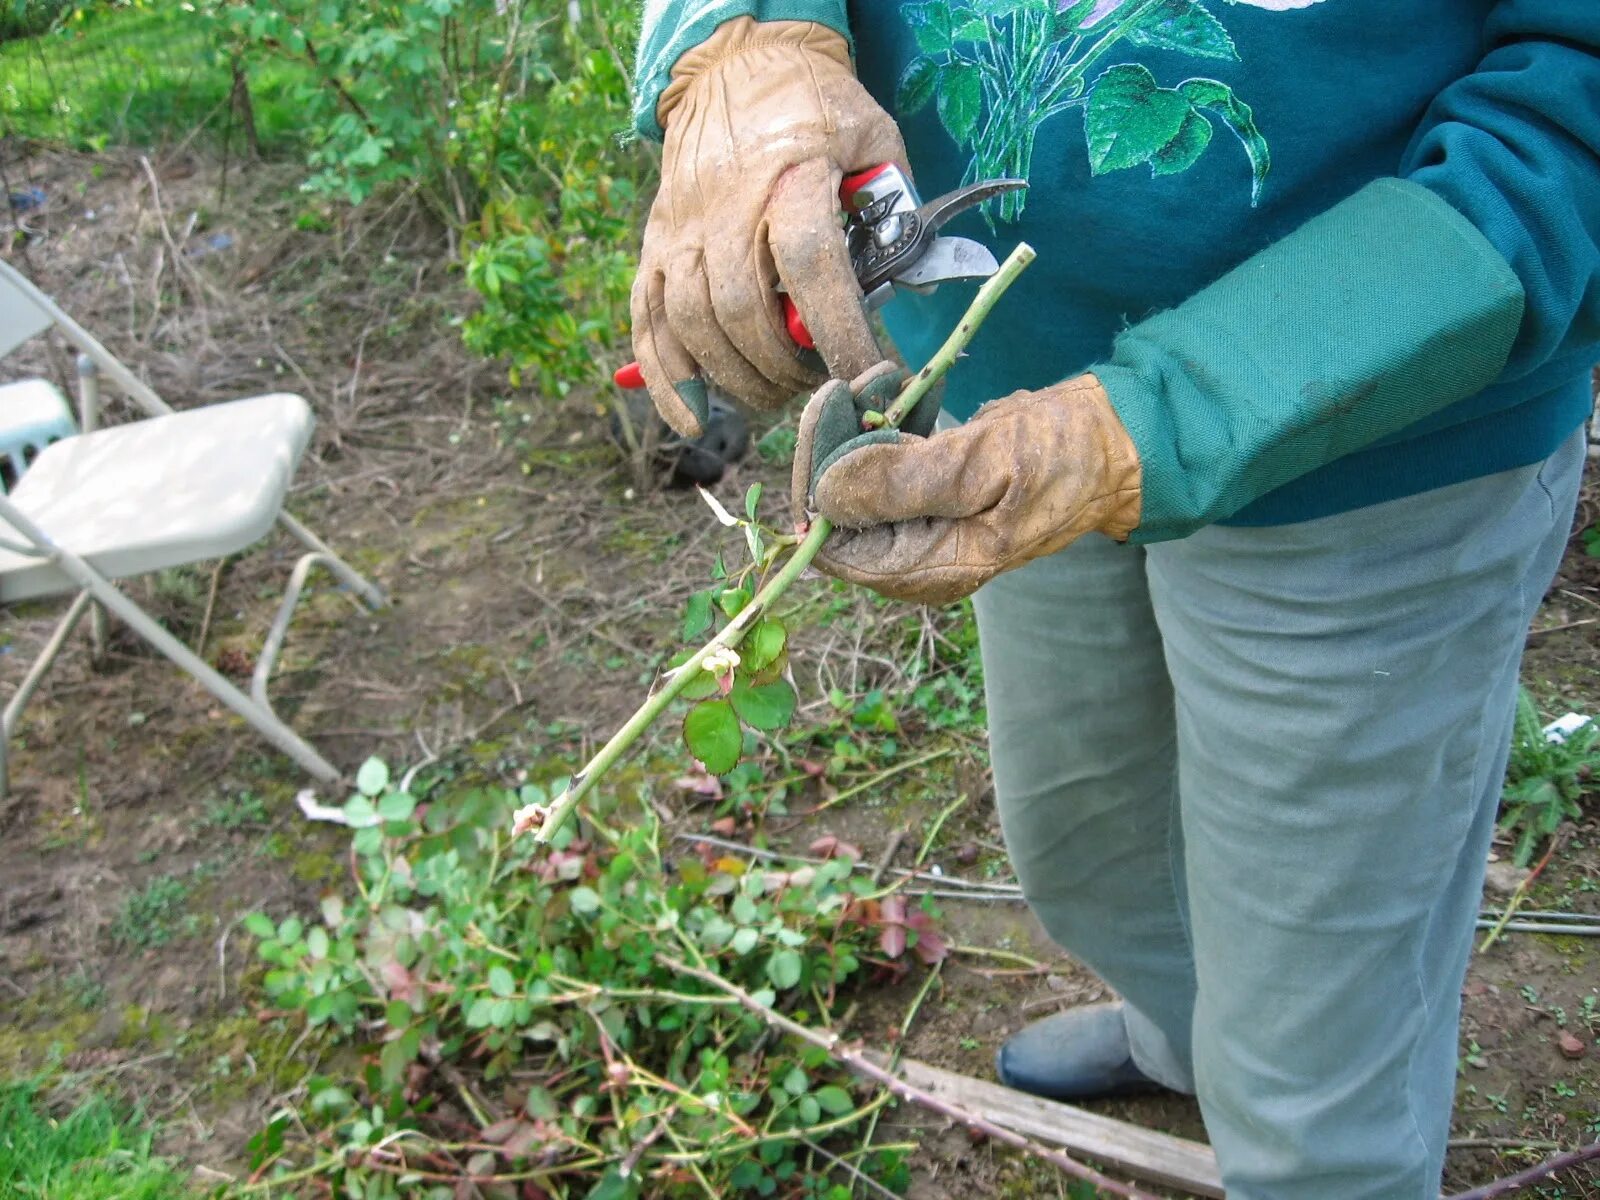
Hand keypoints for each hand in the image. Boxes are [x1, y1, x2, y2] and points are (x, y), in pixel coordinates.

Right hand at [631, 18, 908, 436]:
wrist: (734, 66)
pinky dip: (665, 381)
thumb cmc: (816, 109)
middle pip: (743, 310)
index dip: (837, 330)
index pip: (808, 263)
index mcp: (789, 173)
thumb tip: (916, 288)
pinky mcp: (651, 247)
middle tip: (820, 386)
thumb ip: (896, 209)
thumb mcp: (874, 138)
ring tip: (778, 393)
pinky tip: (694, 417)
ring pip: (693, 325)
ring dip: (739, 378)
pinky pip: (646, 325)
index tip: (867, 374)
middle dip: (787, 368)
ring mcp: (678, 230)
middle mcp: (722, 205)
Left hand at [792, 366, 1143, 604]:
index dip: (821, 479)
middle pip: (838, 514)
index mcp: (931, 569)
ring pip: (855, 483)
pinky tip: (900, 389)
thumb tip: (826, 496)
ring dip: (857, 427)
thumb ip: (901, 484)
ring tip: (883, 380)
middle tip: (855, 387)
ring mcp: (923, 529)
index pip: (834, 546)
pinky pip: (883, 467)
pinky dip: (882, 426)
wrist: (1113, 443)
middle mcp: (918, 559)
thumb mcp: (983, 464)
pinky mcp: (931, 497)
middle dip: (837, 445)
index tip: (832, 411)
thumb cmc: (1062, 455)